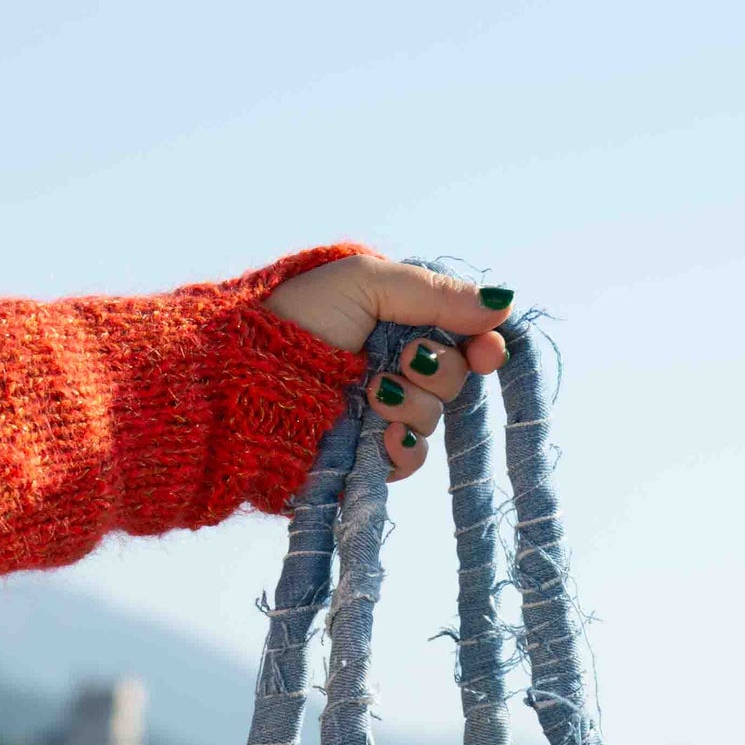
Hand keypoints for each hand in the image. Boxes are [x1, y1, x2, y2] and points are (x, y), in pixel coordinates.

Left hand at [264, 255, 511, 480]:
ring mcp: (378, 414)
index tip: (486, 351)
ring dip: (413, 406)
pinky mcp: (363, 457)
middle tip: (401, 360)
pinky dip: (404, 449)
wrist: (242, 383)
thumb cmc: (295, 320)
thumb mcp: (366, 284)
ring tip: (374, 394)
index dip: (482, 345)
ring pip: (435, 419)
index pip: (461, 335)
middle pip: (455, 376)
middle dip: (437, 369)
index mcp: (394, 320)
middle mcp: (391, 365)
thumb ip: (434, 293)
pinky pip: (410, 460)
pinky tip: (383, 436)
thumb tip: (503, 302)